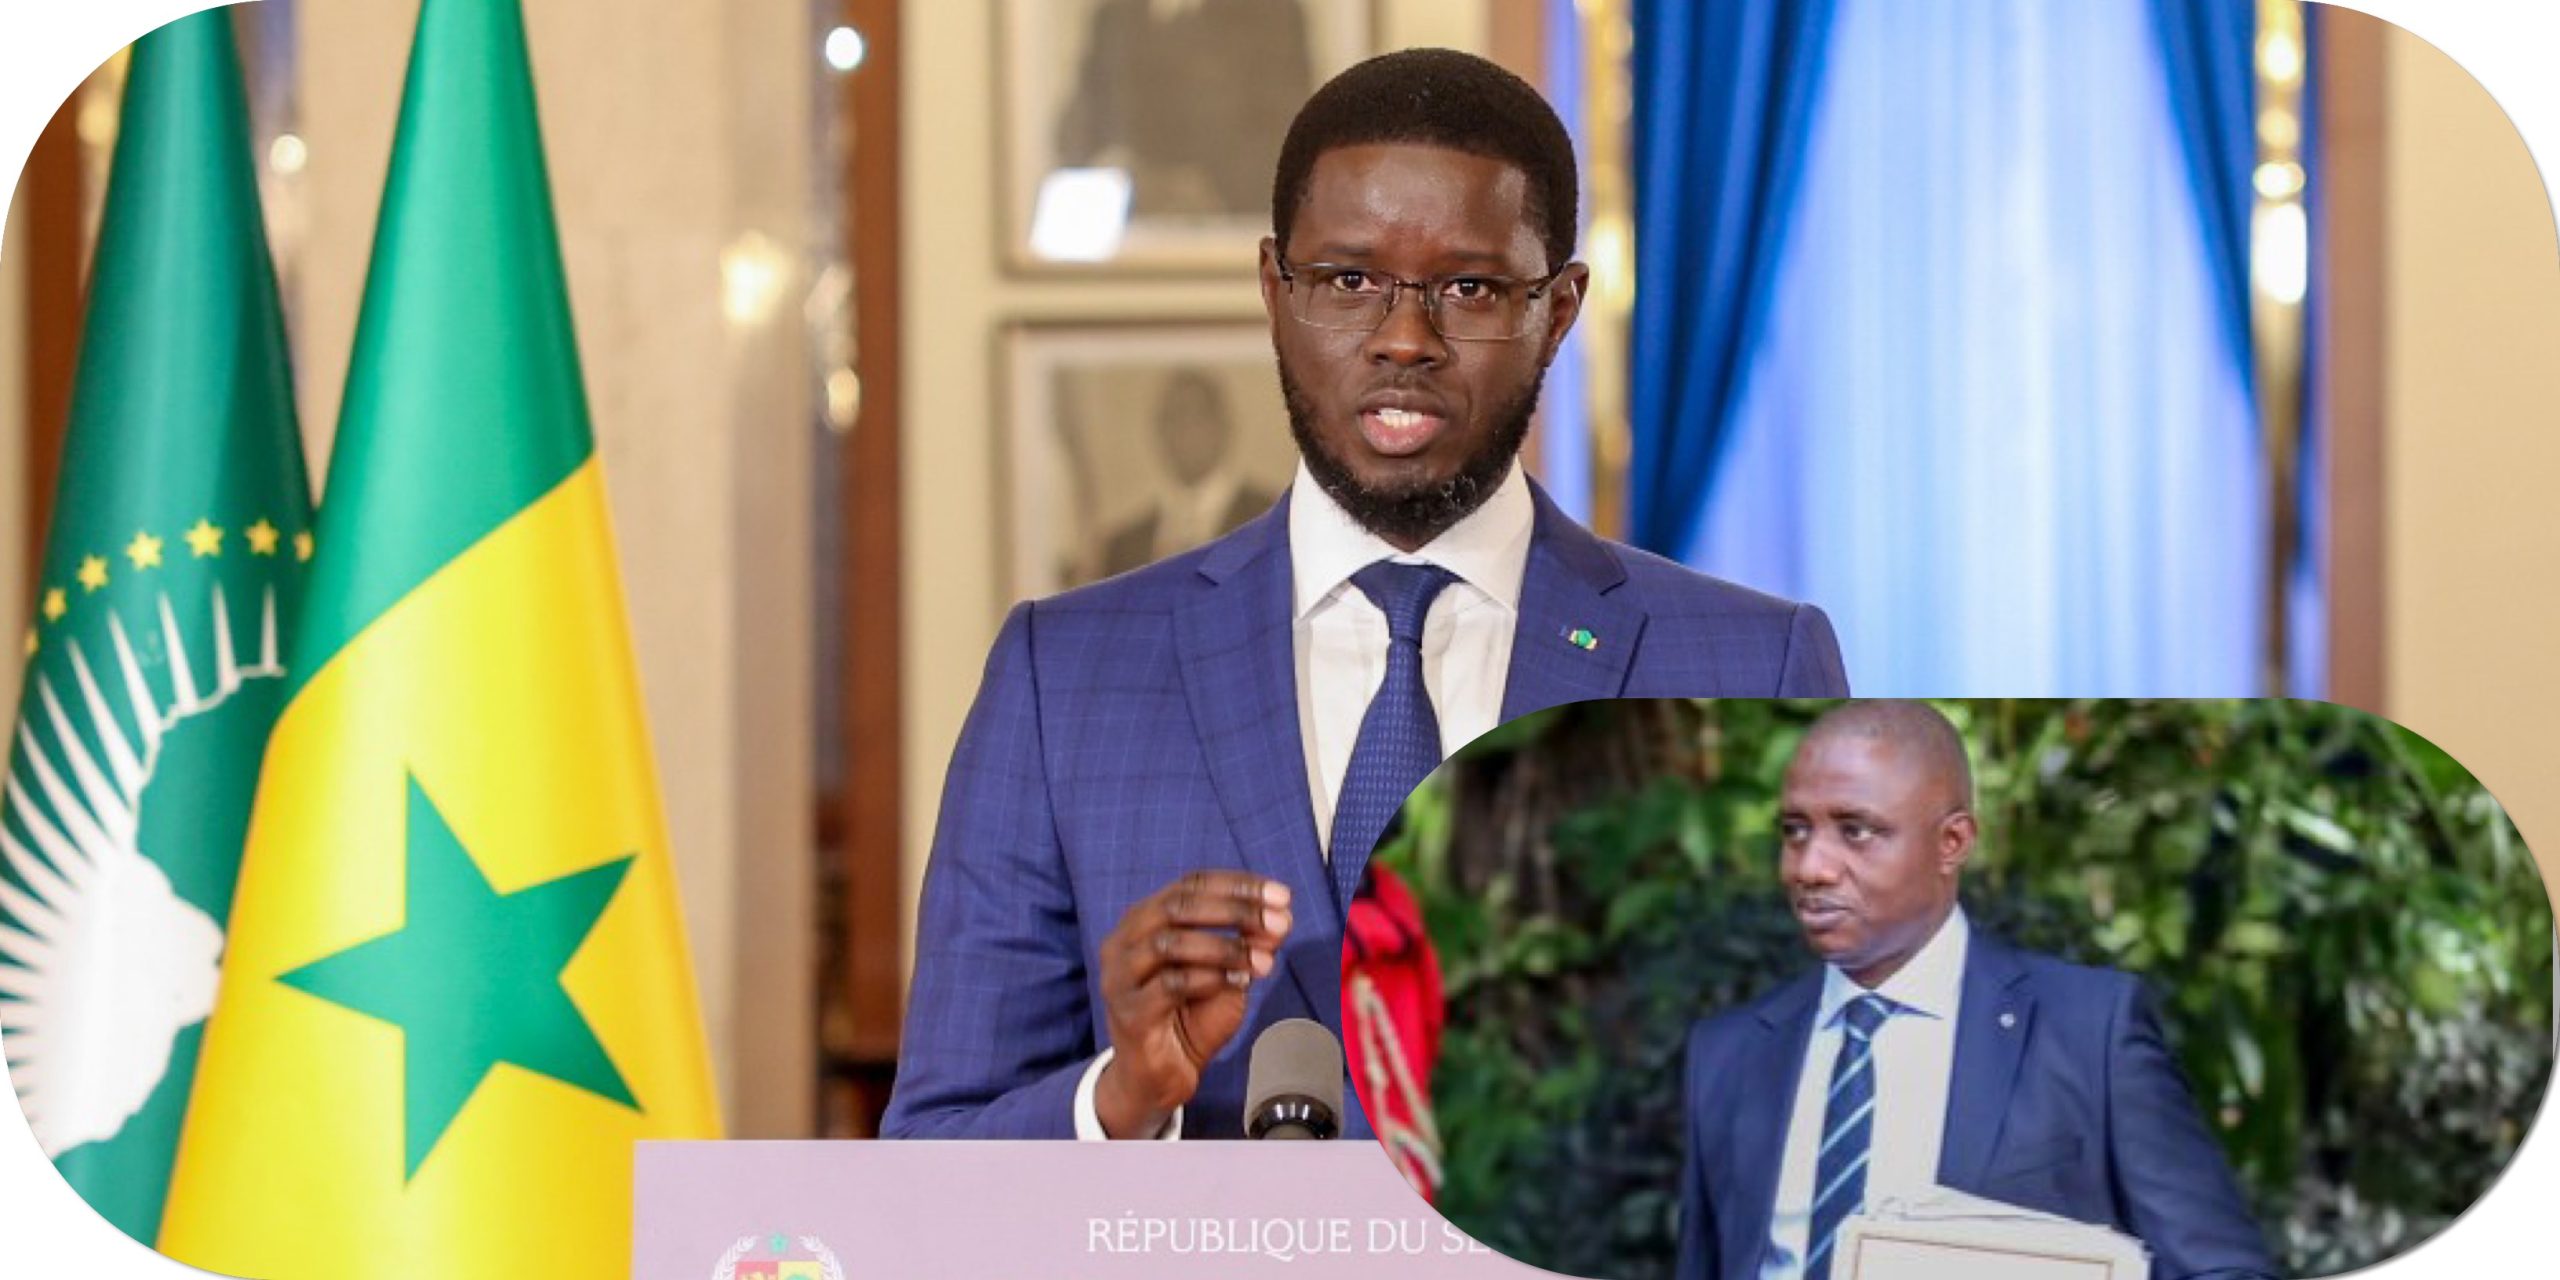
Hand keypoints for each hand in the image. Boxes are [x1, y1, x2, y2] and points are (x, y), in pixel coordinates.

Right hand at [1094, 871, 1293, 1137]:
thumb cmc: (1191, 1017)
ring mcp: (1120, 977)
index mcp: (1145, 920)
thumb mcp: (1228, 973)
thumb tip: (1283, 916)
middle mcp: (1124, 941)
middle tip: (1277, 922)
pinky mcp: (1128, 1013)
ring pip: (1170, 942)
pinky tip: (1240, 983)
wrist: (1162, 1077)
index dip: (1239, 886)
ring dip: (1224, 947)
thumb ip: (1249, 944)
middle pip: (1177, 906)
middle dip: (1235, 910)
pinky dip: (1210, 979)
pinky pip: (1170, 985)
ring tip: (1263, 960)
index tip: (1282, 896)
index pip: (1192, 884)